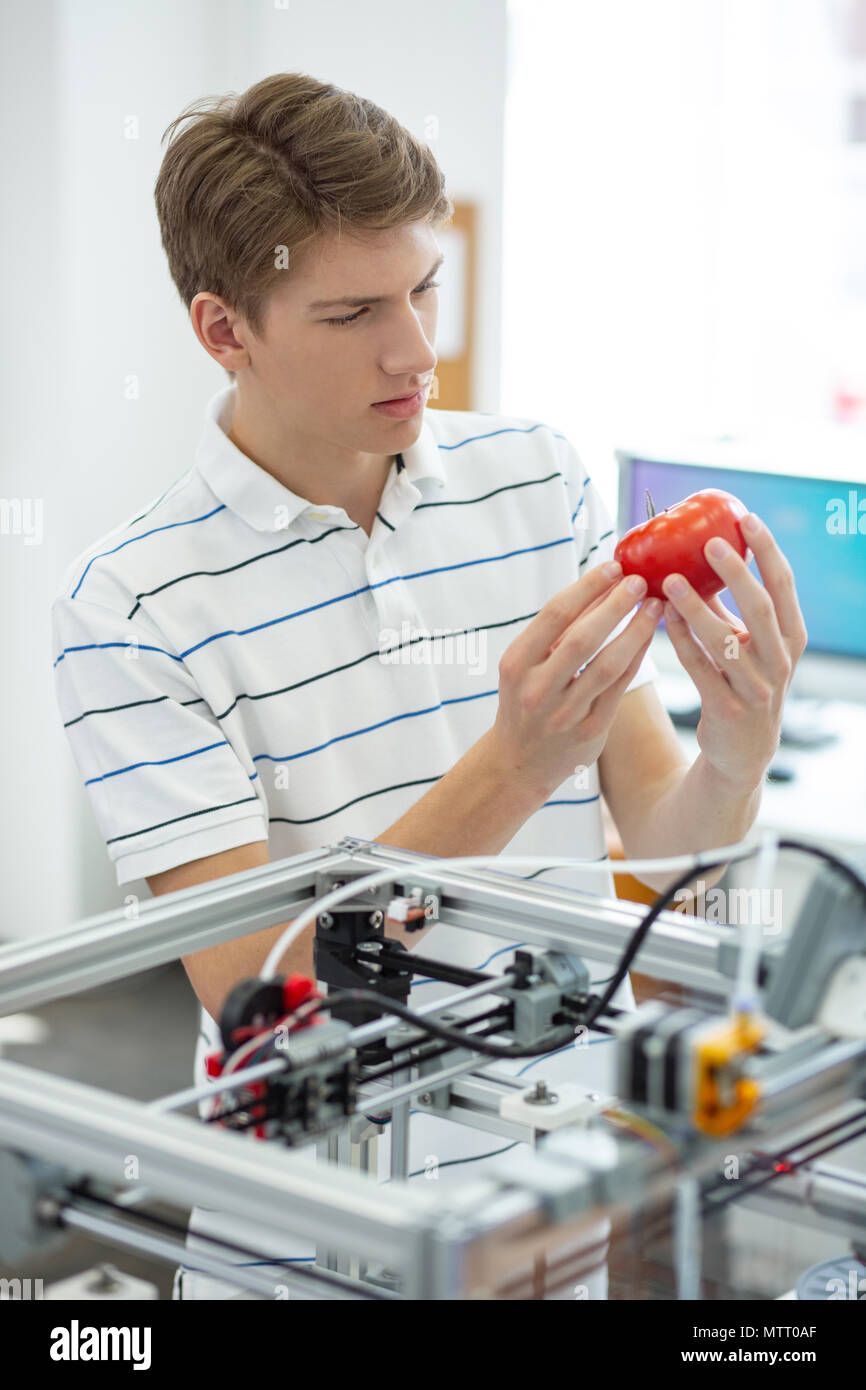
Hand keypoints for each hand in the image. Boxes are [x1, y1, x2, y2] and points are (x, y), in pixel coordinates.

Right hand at [492, 560, 661, 798]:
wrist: (519, 761)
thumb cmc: (525, 698)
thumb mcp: (523, 665)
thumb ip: (554, 632)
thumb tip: (600, 585)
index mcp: (516, 663)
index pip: (554, 615)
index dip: (587, 588)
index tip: (613, 567)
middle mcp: (537, 689)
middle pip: (582, 638)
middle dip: (615, 605)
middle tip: (639, 581)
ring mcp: (564, 713)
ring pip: (608, 664)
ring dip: (635, 631)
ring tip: (655, 606)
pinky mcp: (591, 732)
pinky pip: (620, 687)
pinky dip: (636, 658)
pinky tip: (649, 637)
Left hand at [661, 512, 807, 790]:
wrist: (742, 754)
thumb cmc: (741, 683)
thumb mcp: (747, 645)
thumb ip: (728, 606)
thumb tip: (700, 554)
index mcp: (791, 637)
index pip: (784, 586)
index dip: (768, 551)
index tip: (747, 519)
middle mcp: (780, 661)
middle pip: (760, 608)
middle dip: (736, 572)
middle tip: (709, 544)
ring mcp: (756, 688)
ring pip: (725, 639)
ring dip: (696, 607)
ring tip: (669, 580)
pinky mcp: (727, 709)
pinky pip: (700, 668)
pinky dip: (682, 641)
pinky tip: (663, 617)